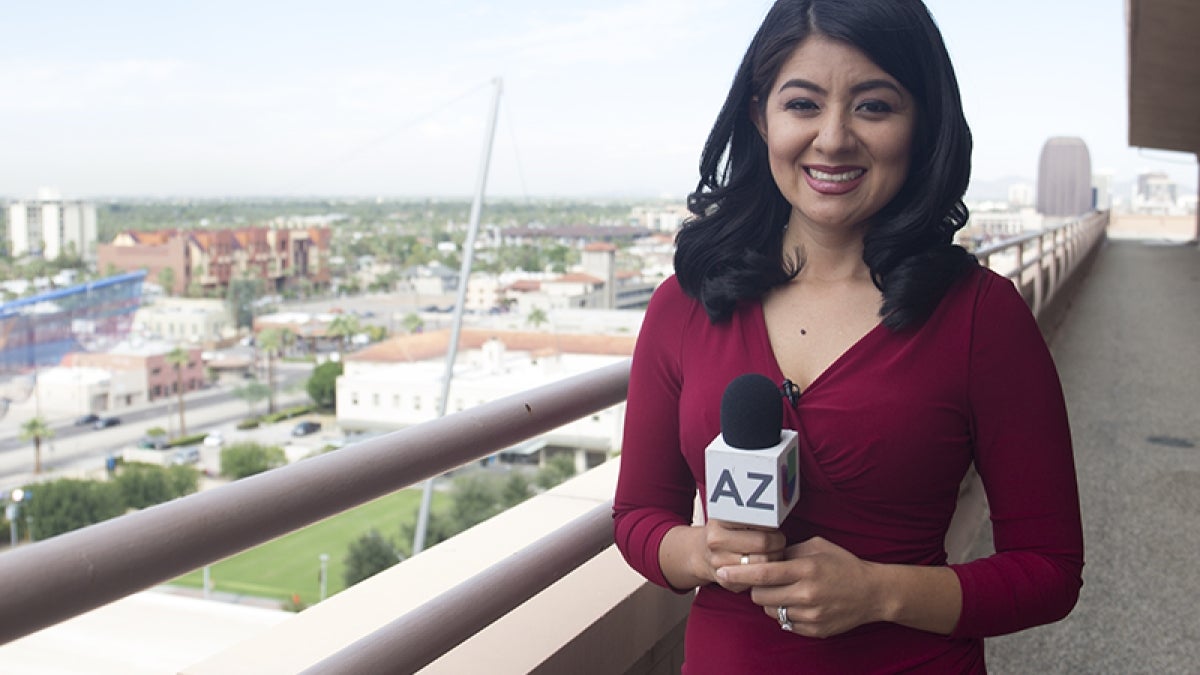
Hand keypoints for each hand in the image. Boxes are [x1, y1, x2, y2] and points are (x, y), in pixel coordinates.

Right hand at [702, 519, 786, 592]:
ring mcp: (720, 565)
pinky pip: (758, 580)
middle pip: (763, 543)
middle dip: (778, 542)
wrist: (701, 554)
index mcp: (718, 523)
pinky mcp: (728, 582)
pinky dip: (766, 573)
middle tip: (778, 540)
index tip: (774, 526)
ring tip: (773, 552)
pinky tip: (762, 565)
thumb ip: (750, 516)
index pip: (756, 521)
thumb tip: (777, 516)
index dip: (772, 525)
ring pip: (764, 564)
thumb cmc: (723, 534)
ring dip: (775, 558)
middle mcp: (716, 543)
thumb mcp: (730, 518)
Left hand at [717, 536, 882, 637]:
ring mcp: (811, 615)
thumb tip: (763, 555)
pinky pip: (786, 624)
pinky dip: (786, 614)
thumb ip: (788, 551)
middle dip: (755, 589)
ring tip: (785, 592)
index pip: (763, 573)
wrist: (873, 593)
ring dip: (770, 602)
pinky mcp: (815, 630)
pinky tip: (798, 603)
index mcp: (805, 569)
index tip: (722, 573)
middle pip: (760, 596)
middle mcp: (807, 594)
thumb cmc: (843, 564)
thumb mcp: (816, 547)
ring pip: (771, 612)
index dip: (739, 574)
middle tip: (764, 582)